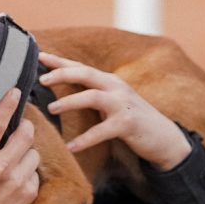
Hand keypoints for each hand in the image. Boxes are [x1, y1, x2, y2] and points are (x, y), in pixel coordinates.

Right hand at [0, 89, 40, 203]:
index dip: (7, 105)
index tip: (14, 91)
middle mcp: (0, 169)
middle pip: (25, 134)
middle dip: (25, 127)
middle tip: (20, 128)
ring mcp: (16, 182)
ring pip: (34, 153)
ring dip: (27, 152)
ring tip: (16, 159)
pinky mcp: (28, 193)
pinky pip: (36, 173)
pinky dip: (28, 172)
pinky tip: (16, 178)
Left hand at [38, 52, 191, 170]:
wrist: (164, 138)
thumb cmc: (131, 120)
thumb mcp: (111, 103)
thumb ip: (92, 95)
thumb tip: (61, 94)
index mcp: (109, 81)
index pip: (81, 67)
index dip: (60, 61)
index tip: (40, 56)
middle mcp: (115, 87)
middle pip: (86, 74)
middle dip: (62, 74)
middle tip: (41, 79)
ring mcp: (122, 104)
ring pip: (92, 96)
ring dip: (70, 101)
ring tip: (51, 108)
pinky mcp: (128, 123)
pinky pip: (102, 131)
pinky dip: (85, 139)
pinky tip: (71, 147)